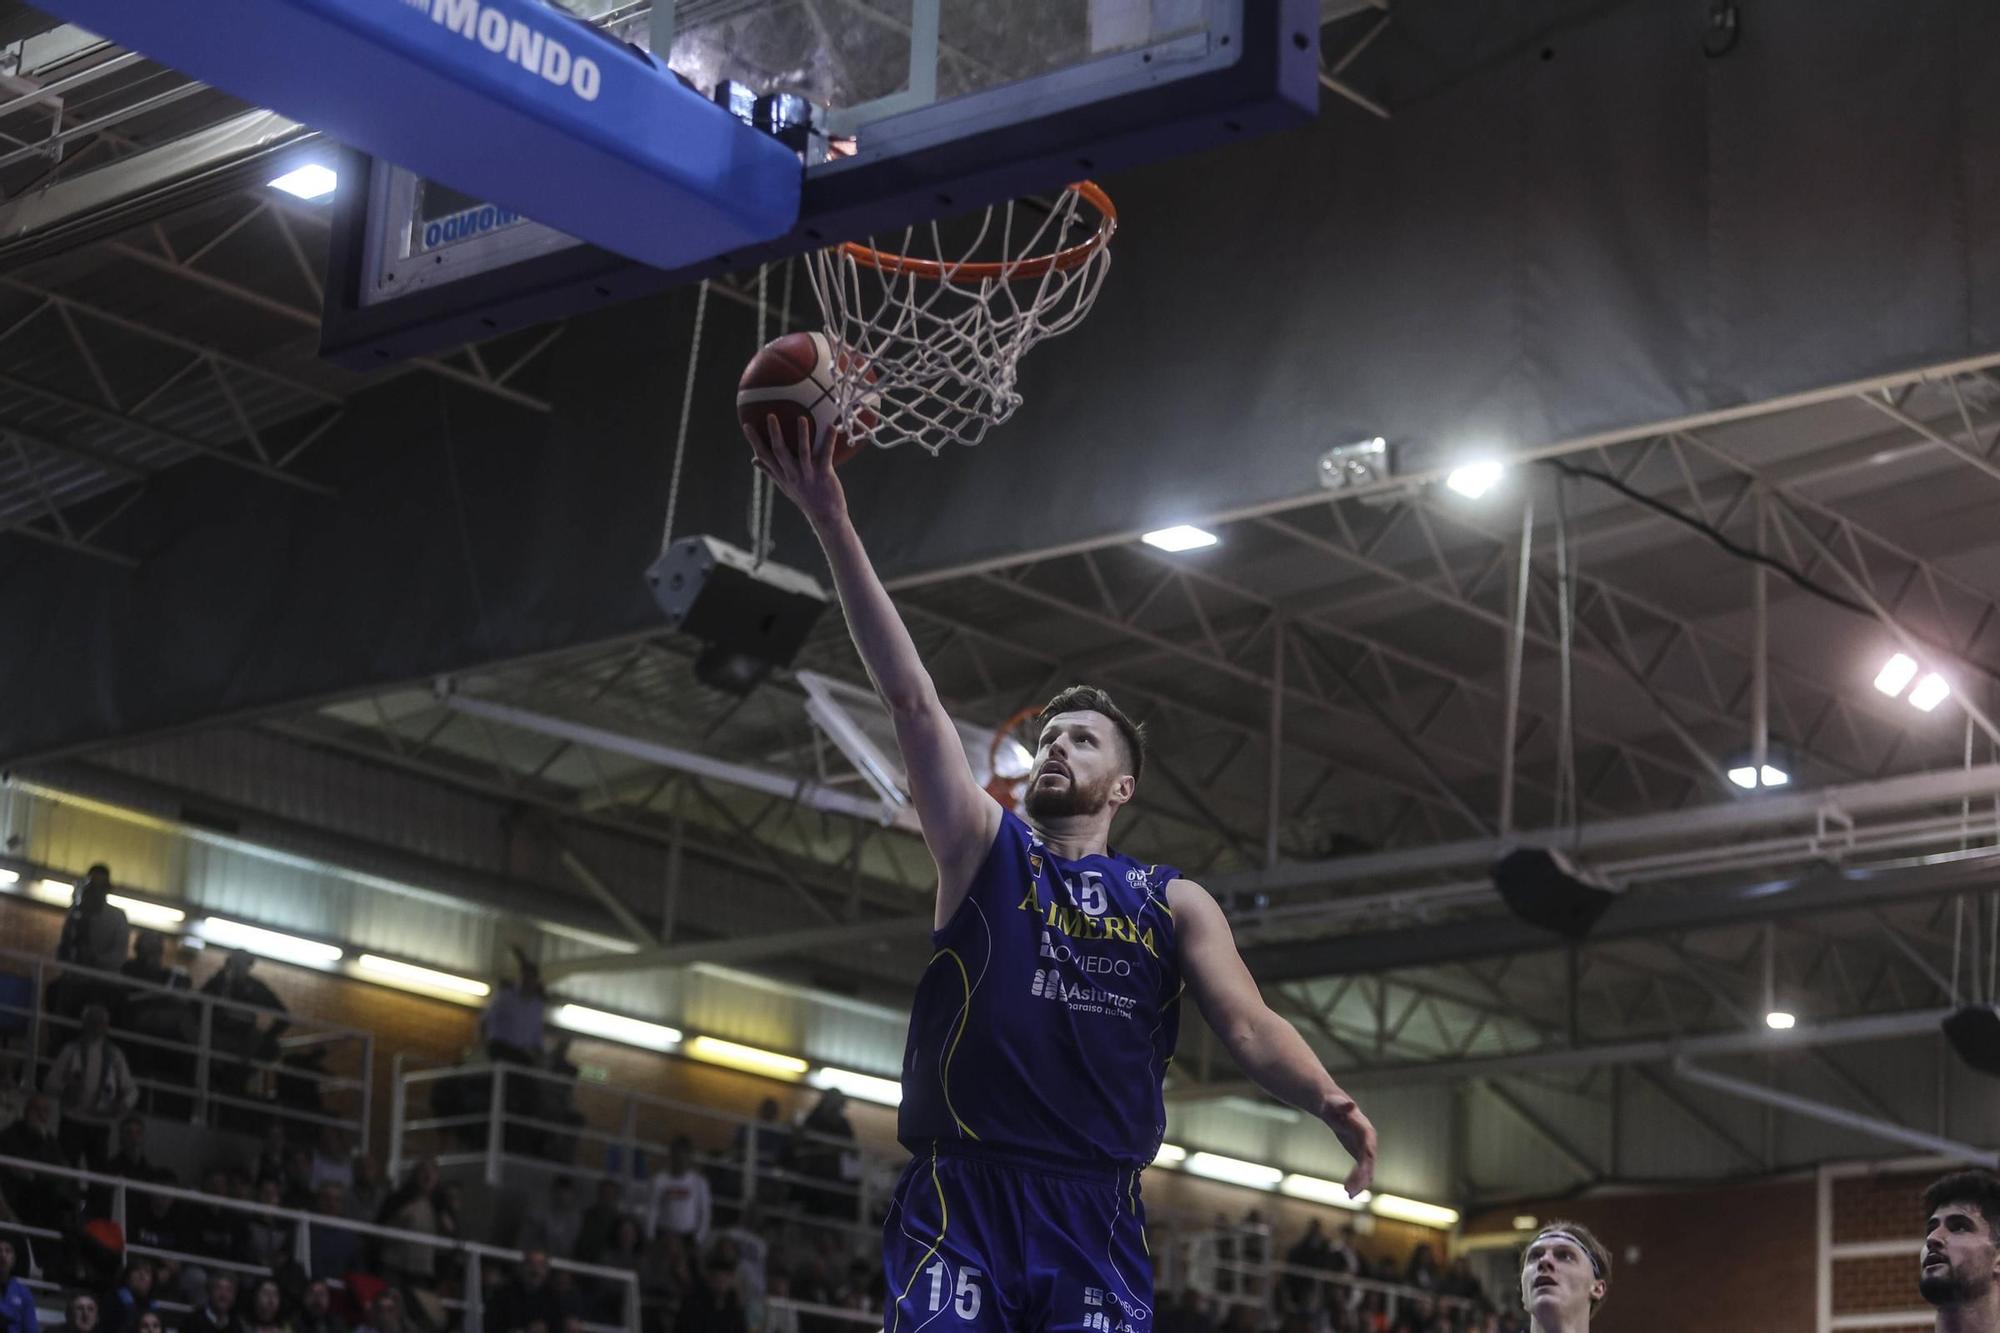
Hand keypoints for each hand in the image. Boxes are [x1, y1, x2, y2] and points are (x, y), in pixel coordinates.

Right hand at [745, 412, 844, 527]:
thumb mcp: (784, 486)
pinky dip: (829, 441)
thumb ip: (770, 471)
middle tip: (770, 415)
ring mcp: (808, 475)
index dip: (754, 441)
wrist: (825, 516)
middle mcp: (792, 474)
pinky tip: (831, 427)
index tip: (746, 425)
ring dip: (802, 435)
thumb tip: (753, 459)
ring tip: (801, 418)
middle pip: (780, 452)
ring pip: (803, 452)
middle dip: (774, 433)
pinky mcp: (824, 475)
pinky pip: (826, 455)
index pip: (764, 456)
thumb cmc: (805, 498)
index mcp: (782, 475)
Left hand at [1321, 1090, 1376, 1194]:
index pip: (1369, 1148)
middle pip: (1369, 1162)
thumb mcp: (1333, 1104)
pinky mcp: (1359, 1153)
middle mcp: (1369, 1140)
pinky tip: (1349, 1191)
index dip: (1367, 1162)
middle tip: (1350, 1192)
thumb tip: (1350, 1103)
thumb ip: (1341, 1105)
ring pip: (1366, 1169)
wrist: (1331, 1105)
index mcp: (1365, 1129)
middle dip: (1362, 1177)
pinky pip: (1361, 1170)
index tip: (1363, 1176)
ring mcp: (1366, 1147)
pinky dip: (1356, 1180)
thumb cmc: (1331, 1103)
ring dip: (1359, 1183)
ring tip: (1349, 1195)